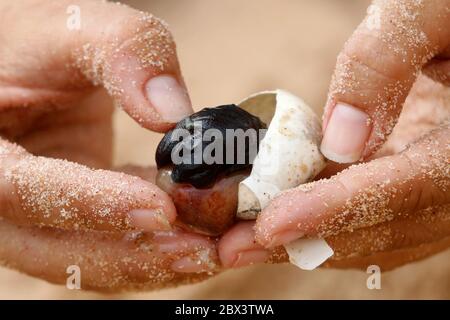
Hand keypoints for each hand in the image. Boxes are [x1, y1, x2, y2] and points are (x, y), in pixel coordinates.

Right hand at [0, 0, 217, 290]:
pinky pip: (111, 247)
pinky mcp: (74, 221)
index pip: (24, 191)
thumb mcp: (73, 28)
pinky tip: (201, 238)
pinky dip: (156, 248)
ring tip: (217, 253)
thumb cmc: (42, 47)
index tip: (160, 207)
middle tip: (208, 251)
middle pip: (60, 251)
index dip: (92, 203)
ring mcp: (37, 219)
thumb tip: (172, 112)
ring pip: (90, 262)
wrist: (31, 69)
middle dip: (138, 256)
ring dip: (156, 264)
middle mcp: (3, 202)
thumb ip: (122, 52)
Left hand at [219, 82, 449, 268]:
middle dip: (308, 237)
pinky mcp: (414, 179)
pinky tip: (276, 215)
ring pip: (377, 230)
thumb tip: (338, 139)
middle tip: (235, 246)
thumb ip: (385, 64)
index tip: (272, 225)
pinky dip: (323, 219)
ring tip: (242, 242)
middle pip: (386, 225)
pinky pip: (371, 213)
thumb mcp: (430, 13)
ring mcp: (438, 184)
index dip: (337, 209)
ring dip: (308, 238)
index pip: (407, 188)